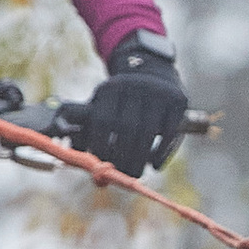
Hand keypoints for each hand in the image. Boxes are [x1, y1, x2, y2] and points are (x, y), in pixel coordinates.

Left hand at [84, 32, 185, 175]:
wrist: (152, 73)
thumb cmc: (121, 102)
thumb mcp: (101, 106)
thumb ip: (86, 131)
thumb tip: (72, 158)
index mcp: (109, 89)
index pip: (102, 122)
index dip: (100, 147)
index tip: (101, 165)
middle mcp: (132, 87)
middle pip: (127, 129)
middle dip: (123, 157)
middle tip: (123, 176)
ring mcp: (157, 92)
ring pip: (148, 132)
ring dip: (141, 158)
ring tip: (137, 172)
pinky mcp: (177, 100)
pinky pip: (169, 132)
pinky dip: (161, 153)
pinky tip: (155, 165)